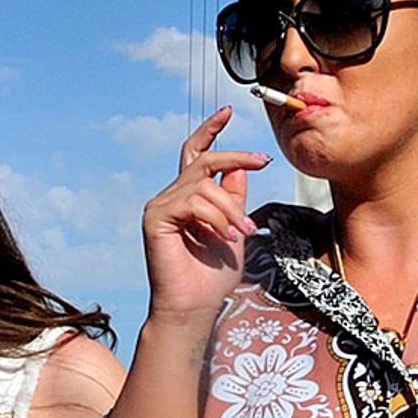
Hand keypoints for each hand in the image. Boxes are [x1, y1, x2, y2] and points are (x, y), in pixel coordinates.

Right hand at [143, 114, 269, 319]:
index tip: (227, 112)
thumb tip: (240, 166)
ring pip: (204, 184)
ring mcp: (161, 205)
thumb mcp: (235, 227)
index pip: (196, 154)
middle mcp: (172, 197)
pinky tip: (225, 237)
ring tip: (241, 232)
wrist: (196, 306)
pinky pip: (193, 201)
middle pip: (204, 160)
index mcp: (190, 197)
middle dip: (235, 156)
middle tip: (262, 160)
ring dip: (231, 208)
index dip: (210, 131)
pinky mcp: (155, 217)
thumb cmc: (214, 275)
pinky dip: (216, 218)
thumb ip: (235, 197)